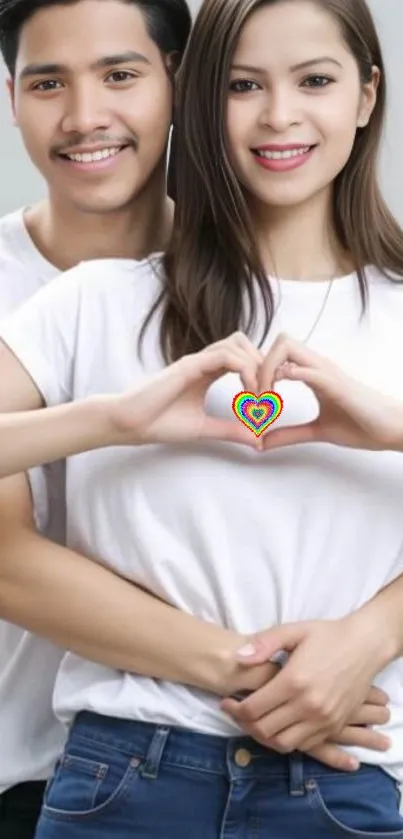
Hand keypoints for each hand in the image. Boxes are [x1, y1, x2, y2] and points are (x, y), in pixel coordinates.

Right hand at [108, 332, 262, 447]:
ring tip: (261, 396)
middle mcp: (203, 362)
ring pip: (237, 344)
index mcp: (206, 372)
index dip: (261, 373)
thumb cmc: (159, 423)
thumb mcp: (204, 429)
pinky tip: (249, 394)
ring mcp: (195, 361)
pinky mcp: (189, 365)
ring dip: (256, 367)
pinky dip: (244, 371)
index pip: (242, 357)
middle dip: (263, 365)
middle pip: (243, 344)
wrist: (129, 423)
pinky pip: (225, 356)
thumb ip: (231, 431)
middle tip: (269, 396)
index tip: (268, 401)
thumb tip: (258, 440)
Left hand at [221, 613, 391, 754]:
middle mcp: (308, 706)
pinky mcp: (334, 726)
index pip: (254, 709)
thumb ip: (264, 644)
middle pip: (264, 730)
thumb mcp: (294, 630)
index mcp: (294, 682)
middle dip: (243, 724)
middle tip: (236, 712)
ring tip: (255, 721)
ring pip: (283, 744)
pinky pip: (304, 745)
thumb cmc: (327, 635)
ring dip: (264, 736)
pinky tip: (279, 725)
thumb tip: (238, 657)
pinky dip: (286, 740)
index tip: (226, 702)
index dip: (234, 709)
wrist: (365, 646)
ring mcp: (323, 720)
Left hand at [258, 334, 402, 451]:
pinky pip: (307, 370)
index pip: (278, 354)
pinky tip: (276, 398)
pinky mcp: (336, 384)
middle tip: (253, 396)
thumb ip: (289, 434)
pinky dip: (287, 377)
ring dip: (267, 369)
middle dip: (258, 364)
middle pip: (279, 341)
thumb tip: (262, 442)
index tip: (252, 398)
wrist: (392, 429)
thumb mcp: (317, 432)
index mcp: (313, 373)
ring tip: (262, 399)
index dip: (259, 371)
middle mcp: (318, 366)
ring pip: (287, 346)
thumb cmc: (361, 425)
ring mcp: (327, 372)